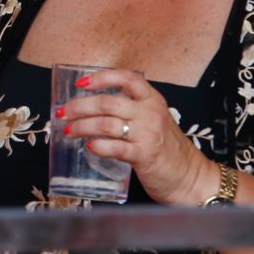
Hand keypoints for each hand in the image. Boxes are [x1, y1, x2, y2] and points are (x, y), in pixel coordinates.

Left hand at [55, 69, 214, 205]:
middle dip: (80, 106)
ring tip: (70, 130)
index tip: (81, 83)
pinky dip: (98, 145)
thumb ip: (131, 109)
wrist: (189, 176)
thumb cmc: (166, 148)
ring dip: (83, 126)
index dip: (101, 78)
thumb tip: (91, 105)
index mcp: (152, 99)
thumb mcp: (153, 119)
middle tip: (64, 113)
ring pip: (107, 124)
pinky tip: (89, 146)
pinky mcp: (145, 156)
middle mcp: (150, 113)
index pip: (126, 78)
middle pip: (108, 103)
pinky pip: (116, 147)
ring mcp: (148, 134)